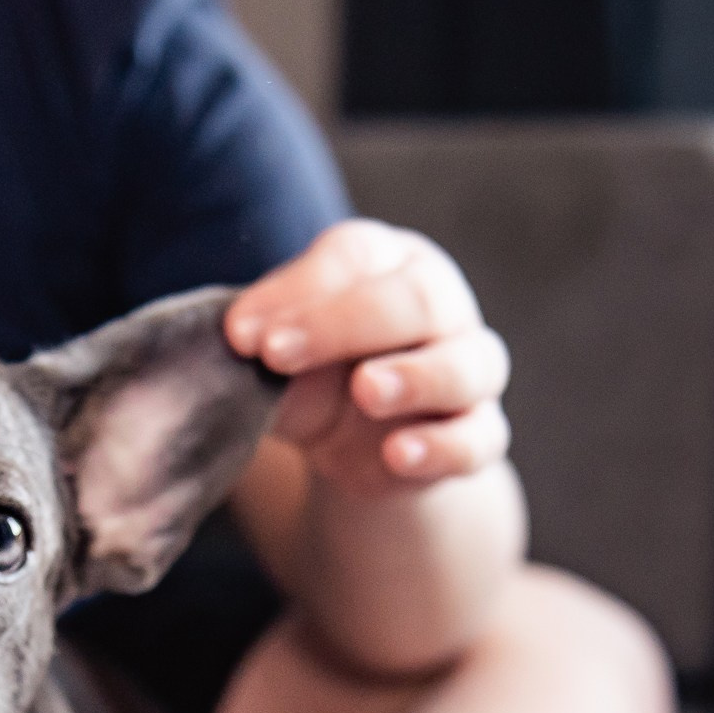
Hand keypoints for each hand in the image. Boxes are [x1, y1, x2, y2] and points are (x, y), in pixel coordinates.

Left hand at [226, 220, 511, 496]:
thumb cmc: (314, 375)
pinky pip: (477, 439)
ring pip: (464, 365)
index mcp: (382, 264)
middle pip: (414, 299)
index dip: (297, 290)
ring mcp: (468, 367)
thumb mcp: (280, 359)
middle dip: (342, 324)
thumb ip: (264, 351)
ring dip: (414, 377)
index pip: (351, 258)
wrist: (359, 446)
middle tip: (276, 354)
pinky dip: (441, 447)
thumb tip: (233, 348)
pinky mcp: (480, 433)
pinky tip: (398, 454)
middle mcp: (438, 305)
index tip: (239, 333)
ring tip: (365, 391)